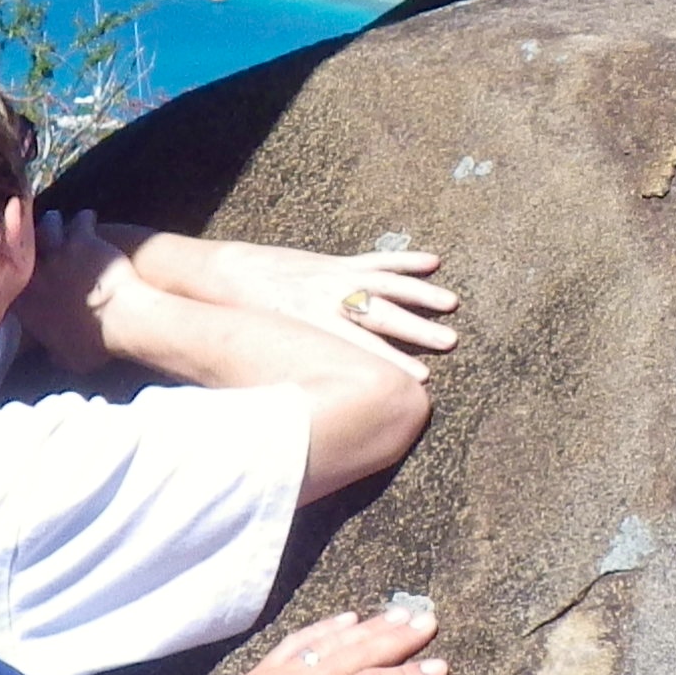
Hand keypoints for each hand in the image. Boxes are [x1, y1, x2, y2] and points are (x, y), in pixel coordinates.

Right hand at [13, 206, 140, 371]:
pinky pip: (80, 222)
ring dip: (50, 222)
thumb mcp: (69, 359)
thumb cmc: (94, 346)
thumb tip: (52, 355)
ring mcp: (58, 254)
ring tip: (53, 218)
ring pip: (46, 229)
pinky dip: (84, 219)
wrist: (119, 321)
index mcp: (27, 306)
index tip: (13, 269)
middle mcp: (36, 276)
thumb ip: (55, 352)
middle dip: (24, 241)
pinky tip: (89, 216)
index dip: (9, 274)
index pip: (8, 286)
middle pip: (21, 250)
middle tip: (25, 234)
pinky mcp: (82, 240)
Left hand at [186, 237, 461, 370]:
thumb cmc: (245, 326)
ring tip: (451, 304)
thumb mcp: (273, 356)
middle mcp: (330, 302)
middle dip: (417, 330)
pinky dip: (404, 262)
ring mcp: (335, 280)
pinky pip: (375, 263)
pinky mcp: (335, 265)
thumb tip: (324, 412)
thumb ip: (304, 377)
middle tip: (449, 342)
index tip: (421, 379)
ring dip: (420, 295)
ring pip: (386, 286)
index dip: (392, 363)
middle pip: (382, 316)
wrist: (224, 278)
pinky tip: (433, 262)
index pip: (362, 349)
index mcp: (315, 329)